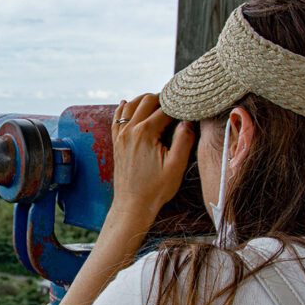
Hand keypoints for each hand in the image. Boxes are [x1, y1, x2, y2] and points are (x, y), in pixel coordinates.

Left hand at [110, 94, 195, 227]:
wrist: (133, 205)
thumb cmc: (156, 188)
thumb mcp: (176, 166)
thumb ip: (184, 140)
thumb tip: (187, 121)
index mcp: (146, 132)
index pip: (165, 109)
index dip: (178, 106)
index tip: (188, 106)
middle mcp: (130, 130)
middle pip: (146, 101)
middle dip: (162, 98)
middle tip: (175, 103)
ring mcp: (120, 136)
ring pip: (130, 106)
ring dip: (144, 99)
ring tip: (157, 101)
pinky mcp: (116, 143)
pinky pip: (116, 119)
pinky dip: (123, 109)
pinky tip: (126, 103)